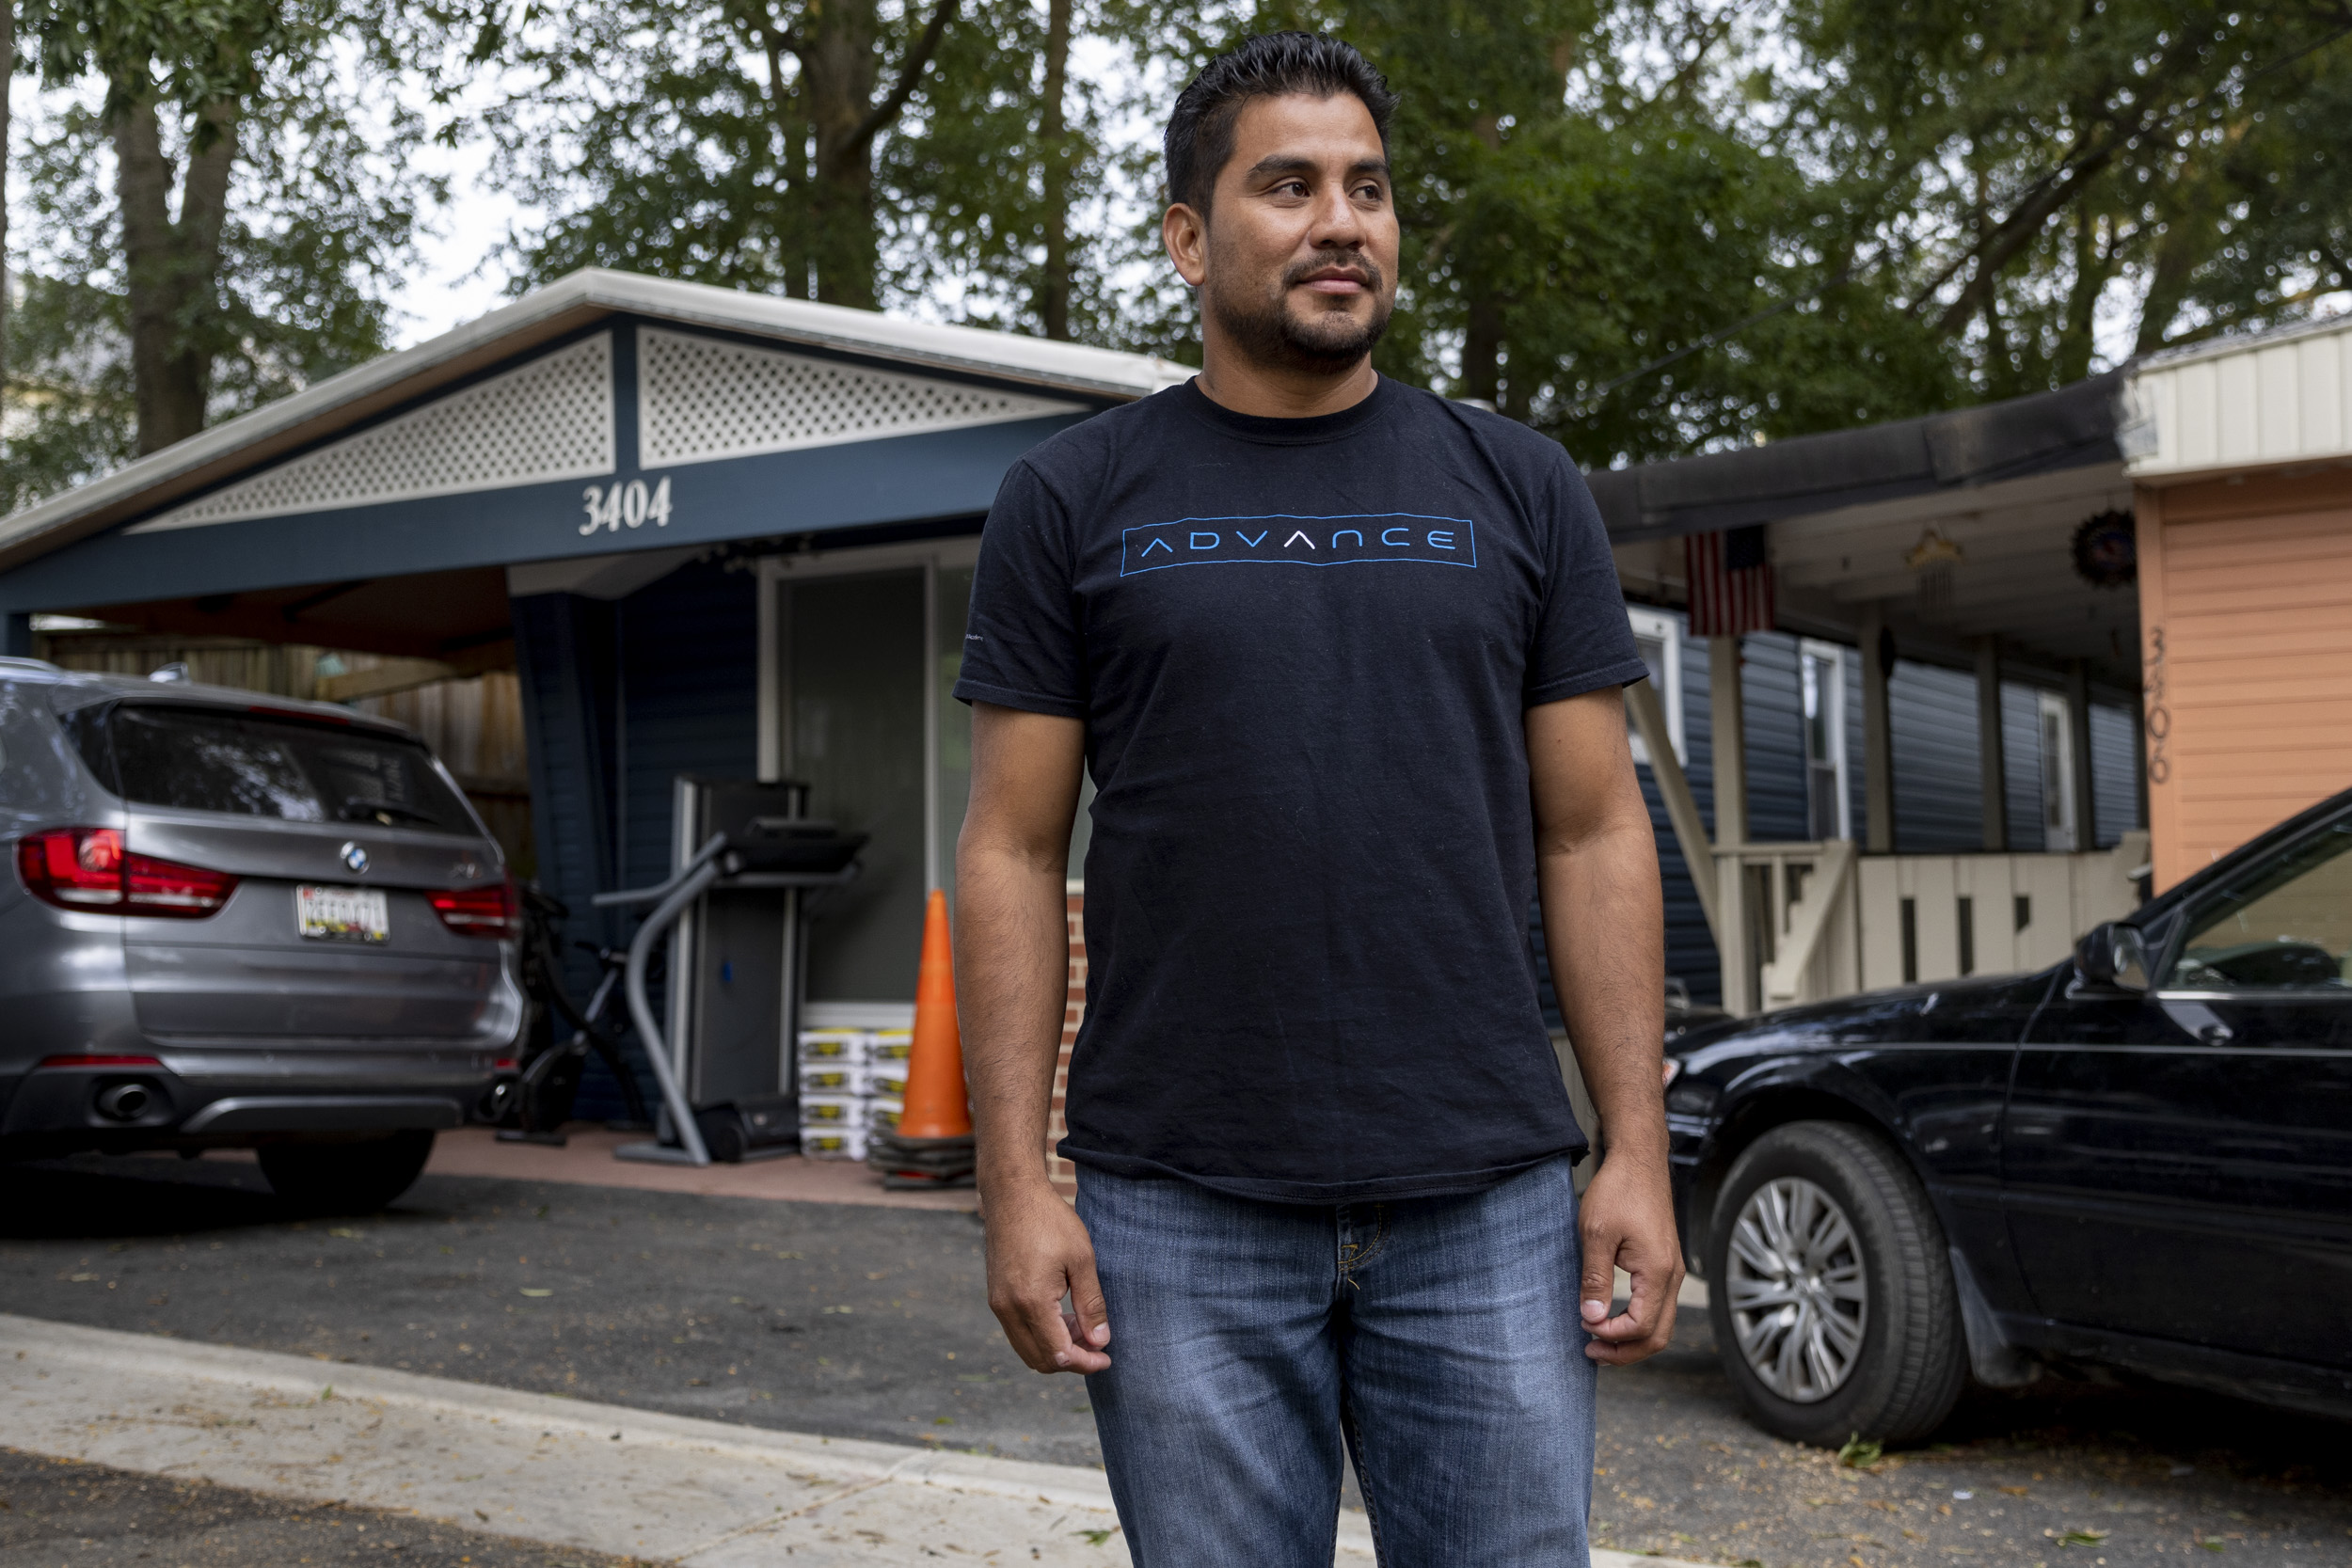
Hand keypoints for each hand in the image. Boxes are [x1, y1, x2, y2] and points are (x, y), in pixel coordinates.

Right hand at [983, 1179, 1111, 1373]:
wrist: (1012, 1195)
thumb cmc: (1050, 1220)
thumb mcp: (1081, 1259)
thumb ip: (1091, 1304)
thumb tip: (1100, 1341)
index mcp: (1031, 1301)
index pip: (1059, 1354)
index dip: (1085, 1363)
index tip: (1107, 1358)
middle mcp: (1008, 1309)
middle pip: (1040, 1360)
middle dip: (1072, 1360)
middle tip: (1097, 1343)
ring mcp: (998, 1305)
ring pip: (1027, 1349)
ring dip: (1056, 1348)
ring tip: (1083, 1326)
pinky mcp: (996, 1297)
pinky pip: (1018, 1333)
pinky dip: (1042, 1335)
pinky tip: (1063, 1316)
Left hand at [1578, 1152, 1682, 1364]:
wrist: (1638, 1161)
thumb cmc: (1618, 1190)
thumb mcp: (1595, 1234)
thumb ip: (1595, 1279)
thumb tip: (1592, 1318)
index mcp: (1658, 1272)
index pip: (1640, 1326)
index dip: (1611, 1335)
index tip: (1584, 1325)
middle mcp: (1672, 1276)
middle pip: (1658, 1335)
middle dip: (1625, 1351)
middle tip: (1591, 1351)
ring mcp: (1672, 1271)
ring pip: (1661, 1324)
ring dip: (1632, 1339)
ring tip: (1600, 1340)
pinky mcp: (1665, 1264)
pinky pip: (1658, 1306)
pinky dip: (1638, 1321)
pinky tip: (1613, 1317)